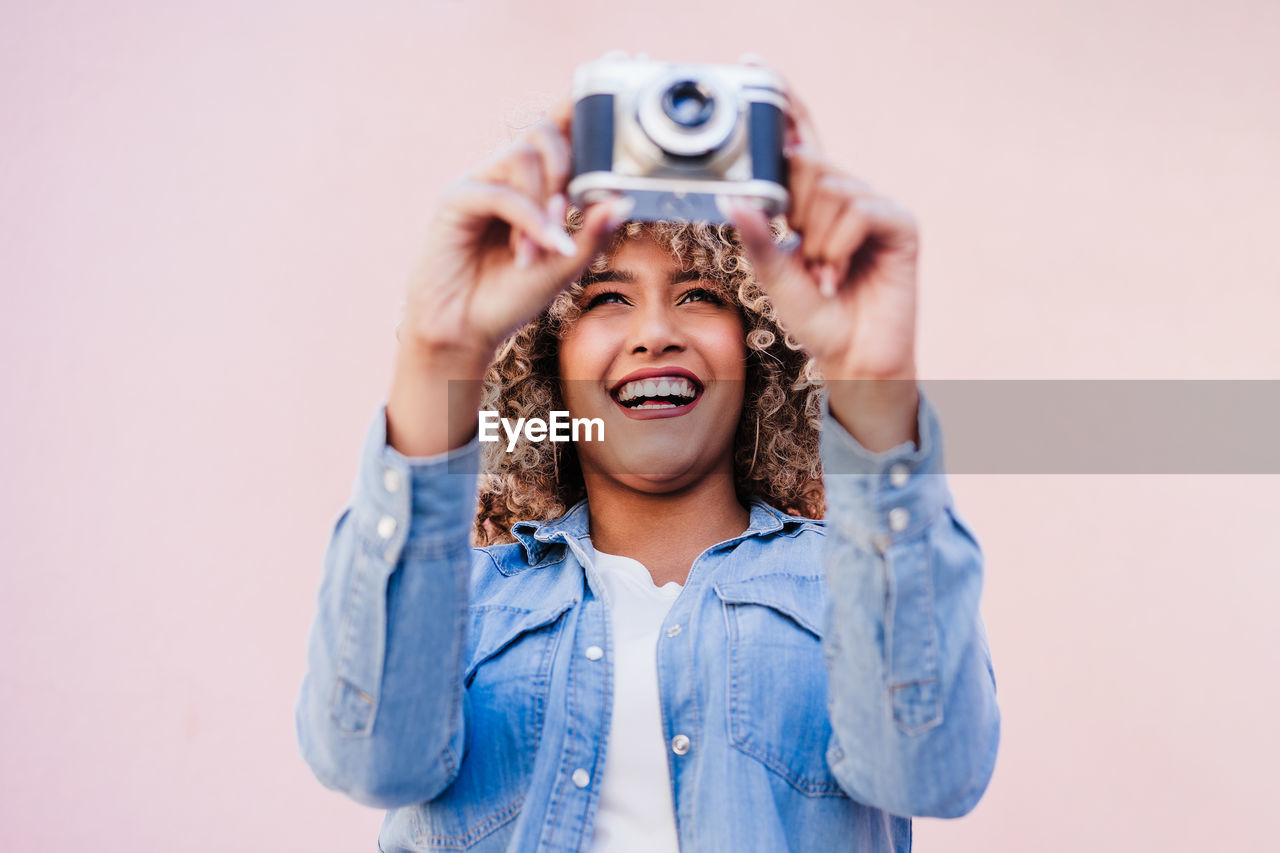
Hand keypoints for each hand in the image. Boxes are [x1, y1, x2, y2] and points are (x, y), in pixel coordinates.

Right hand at [399, 107, 631, 361]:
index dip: (582, 102)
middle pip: (542, 133)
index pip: (561, 133)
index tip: (615, 64)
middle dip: (567, 165)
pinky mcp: (457, 201)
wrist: (465, 331)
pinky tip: (535, 251)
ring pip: (522, 157)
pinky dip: (526, 220)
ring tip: (546, 249)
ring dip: (544, 205)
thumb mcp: (565, 268)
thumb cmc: (509, 297)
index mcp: (535, 186)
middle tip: (571, 209)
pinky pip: (500, 192)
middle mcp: (507, 177)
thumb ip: (593, 234)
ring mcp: (480, 184)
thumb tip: (622, 200)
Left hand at [725, 95, 920, 448]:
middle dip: (794, 212)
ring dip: (816, 241)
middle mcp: (846, 195)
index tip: (758, 67)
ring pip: (830, 191)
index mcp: (815, 201)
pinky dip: (840, 245)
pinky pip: (858, 211)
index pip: (800, 142)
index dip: (786, 107)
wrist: (854, 359)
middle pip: (809, 164)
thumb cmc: (818, 318)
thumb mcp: (774, 275)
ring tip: (824, 271)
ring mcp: (875, 205)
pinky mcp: (900, 222)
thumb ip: (757, 237)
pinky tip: (840, 272)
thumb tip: (735, 199)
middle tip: (803, 253)